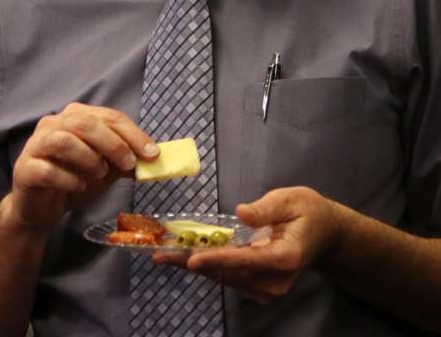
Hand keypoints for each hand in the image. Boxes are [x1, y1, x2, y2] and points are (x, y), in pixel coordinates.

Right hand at [9, 103, 158, 231]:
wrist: (41, 208)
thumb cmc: (74, 180)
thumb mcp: (106, 169)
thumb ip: (125, 161)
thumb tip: (151, 158)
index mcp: (75, 116)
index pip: (108, 116)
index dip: (133, 134)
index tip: (152, 153)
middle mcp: (53, 124)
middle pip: (85, 123)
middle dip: (113, 143)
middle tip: (129, 164)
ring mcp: (35, 144)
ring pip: (64, 140)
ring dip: (89, 158)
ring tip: (100, 174)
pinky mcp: (24, 168)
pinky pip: (46, 169)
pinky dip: (68, 178)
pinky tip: (79, 186)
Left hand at [155, 186, 341, 304]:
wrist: (326, 234)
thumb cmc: (309, 212)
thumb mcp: (292, 200)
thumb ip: (267, 208)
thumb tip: (241, 213)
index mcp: (285, 256)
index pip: (245, 260)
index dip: (216, 259)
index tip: (191, 259)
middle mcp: (276, 280)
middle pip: (229, 273)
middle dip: (193, 263)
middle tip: (161, 254)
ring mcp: (269, 288)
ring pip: (226, 279)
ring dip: (196, 266)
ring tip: (165, 255)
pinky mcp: (261, 287)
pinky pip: (230, 278)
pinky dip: (209, 267)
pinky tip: (186, 257)